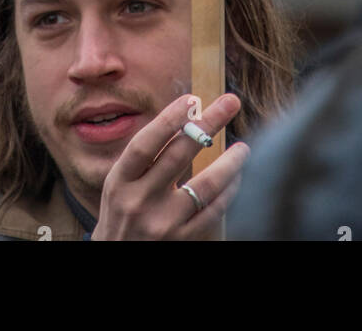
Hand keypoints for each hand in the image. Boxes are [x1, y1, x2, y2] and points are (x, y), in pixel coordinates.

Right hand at [91, 92, 248, 240]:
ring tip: (243, 148)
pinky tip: (237, 178)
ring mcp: (162, 223)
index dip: (168, 119)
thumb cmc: (121, 216)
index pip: (145, 143)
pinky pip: (213, 211)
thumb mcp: (118, 186)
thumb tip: (183, 119)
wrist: (118, 262)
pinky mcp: (182, 241)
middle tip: (231, 102)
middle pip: (179, 154)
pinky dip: (229, 191)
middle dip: (209, 123)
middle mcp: (139, 201)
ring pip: (205, 185)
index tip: (191, 99)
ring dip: (230, 162)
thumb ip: (143, 160)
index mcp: (120, 181)